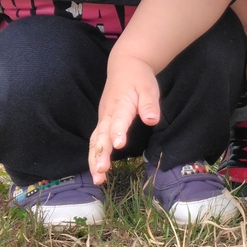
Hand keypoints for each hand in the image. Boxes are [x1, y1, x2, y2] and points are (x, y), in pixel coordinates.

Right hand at [89, 55, 159, 183]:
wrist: (124, 66)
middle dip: (100, 154)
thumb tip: (152, 119)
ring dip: (94, 160)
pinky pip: (95, 141)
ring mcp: (103, 119)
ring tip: (97, 179)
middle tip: (101, 172)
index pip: (118, 120)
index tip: (119, 144)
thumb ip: (149, 104)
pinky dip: (94, 156)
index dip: (118, 132)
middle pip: (100, 136)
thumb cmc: (138, 78)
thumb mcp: (148, 87)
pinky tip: (97, 172)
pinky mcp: (102, 123)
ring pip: (94, 141)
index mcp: (120, 104)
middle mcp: (107, 114)